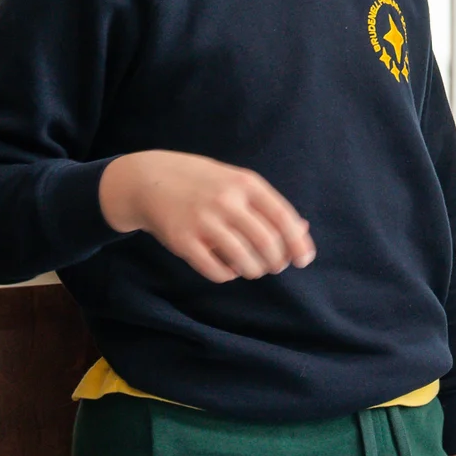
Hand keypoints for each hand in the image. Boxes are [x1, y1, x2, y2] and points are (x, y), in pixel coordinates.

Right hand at [99, 150, 315, 282]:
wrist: (151, 180)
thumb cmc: (205, 184)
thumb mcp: (239, 183)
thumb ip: (269, 206)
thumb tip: (303, 230)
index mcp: (246, 184)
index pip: (282, 218)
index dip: (297, 243)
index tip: (305, 260)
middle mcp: (226, 201)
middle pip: (266, 243)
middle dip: (277, 261)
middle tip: (276, 266)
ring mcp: (203, 221)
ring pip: (243, 259)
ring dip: (255, 270)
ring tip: (253, 268)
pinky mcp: (183, 241)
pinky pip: (216, 270)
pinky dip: (229, 275)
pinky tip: (229, 268)